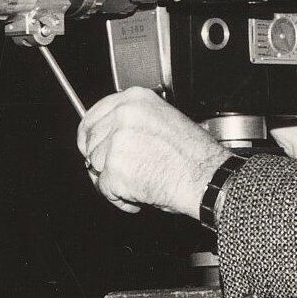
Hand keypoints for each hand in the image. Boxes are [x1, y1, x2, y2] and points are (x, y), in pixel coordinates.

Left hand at [78, 89, 227, 219]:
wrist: (206, 177)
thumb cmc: (194, 155)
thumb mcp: (163, 121)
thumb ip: (135, 123)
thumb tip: (112, 138)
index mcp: (134, 99)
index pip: (93, 115)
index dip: (90, 136)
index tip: (91, 148)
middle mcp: (122, 116)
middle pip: (90, 142)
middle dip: (101, 161)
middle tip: (120, 174)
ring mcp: (116, 141)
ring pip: (96, 165)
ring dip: (112, 181)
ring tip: (137, 185)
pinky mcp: (114, 168)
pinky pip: (104, 188)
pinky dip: (119, 198)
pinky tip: (138, 196)